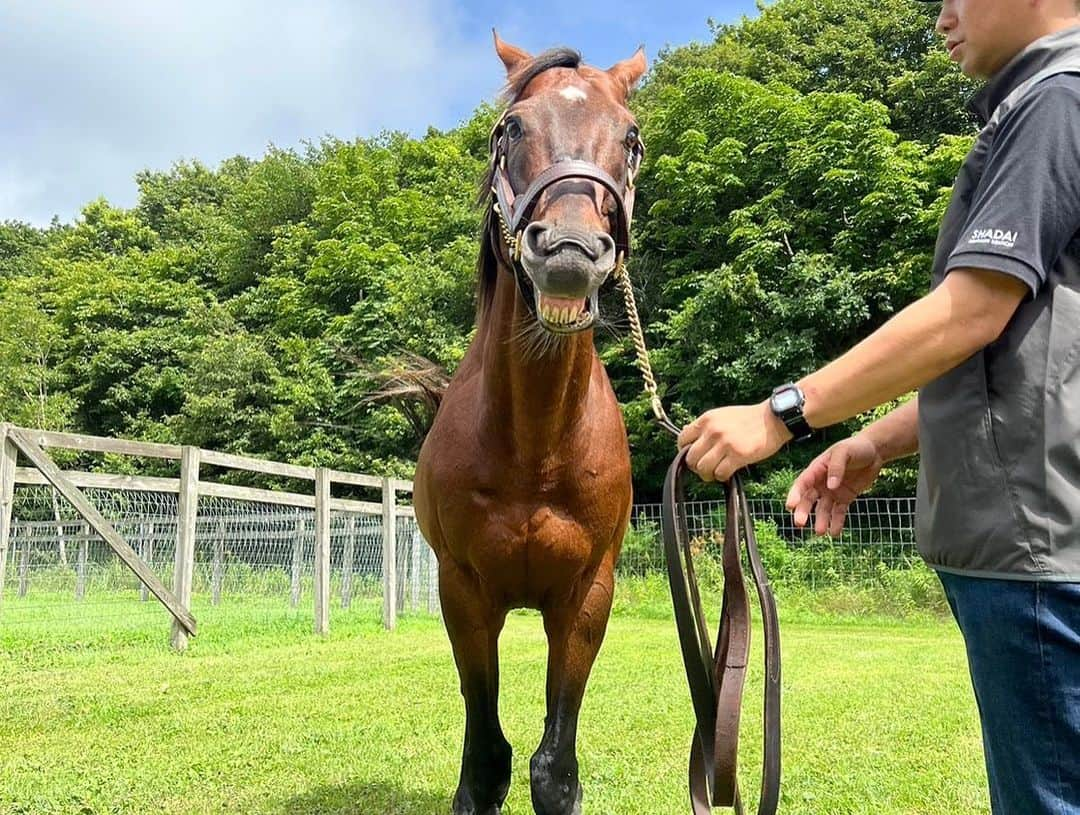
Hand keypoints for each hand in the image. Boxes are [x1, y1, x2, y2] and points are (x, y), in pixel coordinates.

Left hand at [677, 402, 791, 481]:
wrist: (773, 419)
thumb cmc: (748, 419)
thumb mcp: (722, 415)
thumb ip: (705, 427)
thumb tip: (687, 436)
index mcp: (707, 420)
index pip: (682, 439)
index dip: (685, 451)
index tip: (694, 456)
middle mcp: (712, 431)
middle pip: (690, 458)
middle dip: (696, 467)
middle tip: (706, 468)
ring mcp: (725, 443)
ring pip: (702, 468)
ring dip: (708, 475)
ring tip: (715, 472)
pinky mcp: (738, 455)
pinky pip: (720, 473)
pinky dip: (722, 477)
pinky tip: (728, 473)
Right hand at [785, 435, 883, 536]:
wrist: (874, 452)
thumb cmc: (856, 447)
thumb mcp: (844, 452)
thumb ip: (836, 467)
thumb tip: (831, 486)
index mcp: (817, 469)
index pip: (802, 483)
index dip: (795, 494)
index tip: (790, 506)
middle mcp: (821, 482)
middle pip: (808, 499)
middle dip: (803, 511)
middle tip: (800, 523)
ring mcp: (832, 492)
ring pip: (822, 509)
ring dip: (821, 520)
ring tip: (821, 532)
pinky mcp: (845, 498)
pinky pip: (838, 512)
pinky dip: (836, 522)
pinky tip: (835, 532)